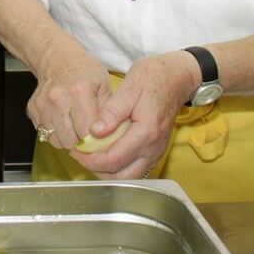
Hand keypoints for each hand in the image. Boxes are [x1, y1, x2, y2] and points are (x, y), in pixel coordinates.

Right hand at [27, 43, 112, 150]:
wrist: (57, 58)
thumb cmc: (84, 72)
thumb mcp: (104, 86)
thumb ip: (108, 113)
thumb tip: (111, 139)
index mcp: (79, 91)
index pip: (87, 132)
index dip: (95, 141)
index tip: (99, 139)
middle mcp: (58, 97)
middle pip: (70, 140)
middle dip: (80, 143)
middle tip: (86, 134)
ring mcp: (43, 104)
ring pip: (55, 140)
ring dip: (67, 139)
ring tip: (74, 126)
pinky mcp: (32, 109)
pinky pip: (44, 133)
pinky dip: (55, 133)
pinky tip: (62, 120)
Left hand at [70, 51, 196, 178]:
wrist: (177, 77)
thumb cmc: (154, 77)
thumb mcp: (130, 87)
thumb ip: (112, 112)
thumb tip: (94, 131)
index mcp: (146, 132)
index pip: (113, 159)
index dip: (90, 159)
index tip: (76, 150)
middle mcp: (153, 147)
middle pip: (121, 177)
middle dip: (97, 170)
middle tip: (80, 155)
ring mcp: (156, 151)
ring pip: (129, 176)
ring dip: (107, 171)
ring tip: (89, 155)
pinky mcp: (155, 150)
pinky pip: (135, 168)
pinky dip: (118, 167)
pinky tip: (104, 153)